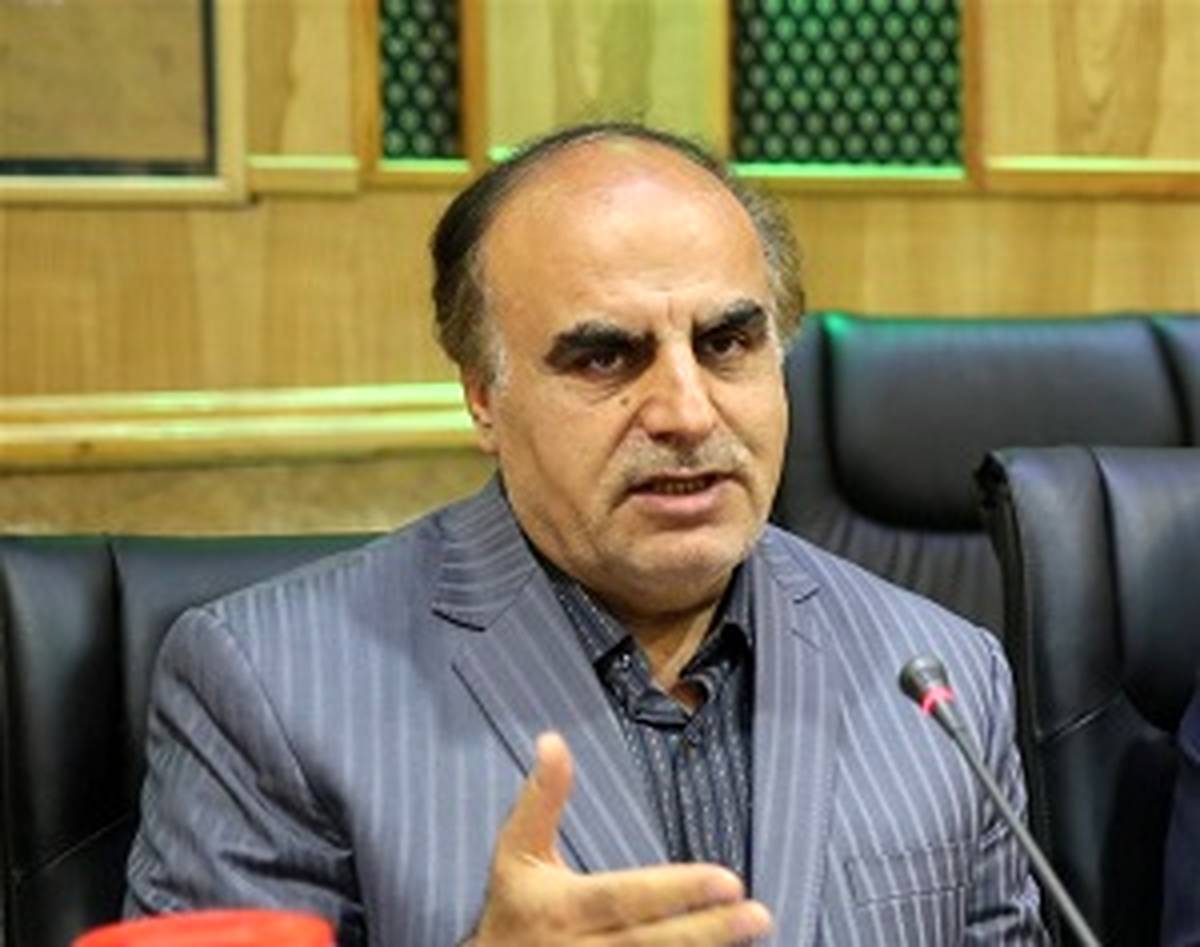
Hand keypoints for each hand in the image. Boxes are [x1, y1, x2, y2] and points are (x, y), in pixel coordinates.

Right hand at [469, 732, 771, 945]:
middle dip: (707, 931)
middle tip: (758, 914)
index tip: (729, 879)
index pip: (625, 899)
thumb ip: (541, 798)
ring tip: (755, 929)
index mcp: (561, 908)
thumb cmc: (512, 906)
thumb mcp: (517, 851)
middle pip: (651, 943)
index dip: (675, 892)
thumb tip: (552, 739)